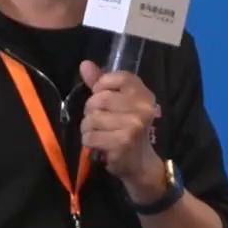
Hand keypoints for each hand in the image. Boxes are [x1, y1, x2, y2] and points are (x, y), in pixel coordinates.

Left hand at [79, 60, 161, 194]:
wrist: (140, 162)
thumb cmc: (127, 129)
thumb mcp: (118, 103)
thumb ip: (101, 83)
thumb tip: (84, 64)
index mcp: (143, 94)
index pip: (118, 77)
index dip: (102, 86)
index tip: (101, 96)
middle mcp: (142, 108)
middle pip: (100, 99)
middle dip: (90, 110)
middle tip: (97, 120)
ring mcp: (133, 125)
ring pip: (92, 119)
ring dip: (88, 128)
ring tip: (98, 133)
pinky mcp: (122, 143)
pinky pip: (91, 137)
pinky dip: (89, 141)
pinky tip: (99, 144)